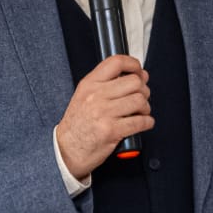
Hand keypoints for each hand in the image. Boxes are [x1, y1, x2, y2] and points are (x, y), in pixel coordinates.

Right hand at [56, 55, 151, 178]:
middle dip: (143, 90)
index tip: (139, 72)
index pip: (116, 62)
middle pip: (134, 82)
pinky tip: (142, 123)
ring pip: (139, 101)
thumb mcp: (84, 96)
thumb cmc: (77, 126)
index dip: (133, 65)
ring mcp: (104, 113)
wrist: (66, 150)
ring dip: (145, 108)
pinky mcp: (112, 131)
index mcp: (89, 84)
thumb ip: (106, 84)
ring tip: (140, 113)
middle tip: (141, 98)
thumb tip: (137, 76)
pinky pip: (140, 122)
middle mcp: (96, 96)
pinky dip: (147, 122)